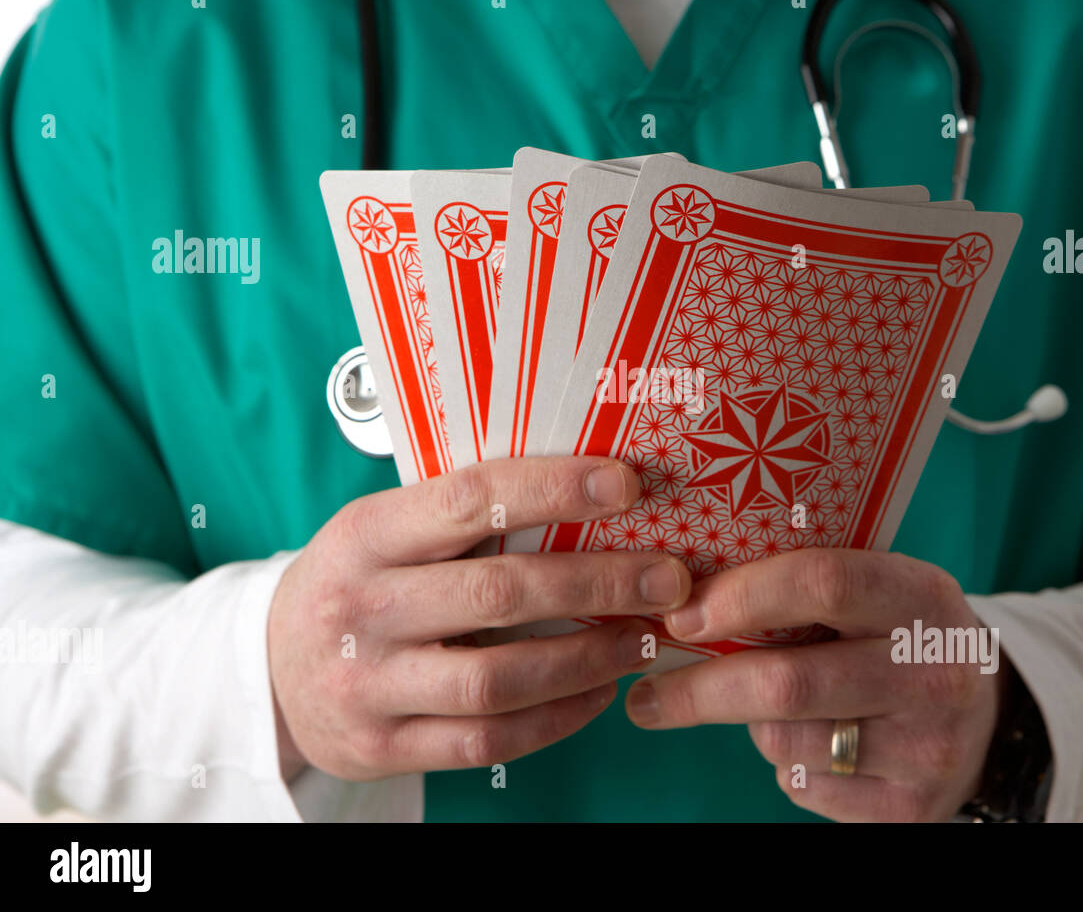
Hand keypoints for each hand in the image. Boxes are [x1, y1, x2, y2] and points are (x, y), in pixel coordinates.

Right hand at [268, 456, 689, 781]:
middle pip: (498, 594)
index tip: (625, 484)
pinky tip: (598, 691)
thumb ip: (460, 518)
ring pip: (497, 678)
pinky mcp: (382, 747)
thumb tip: (587, 491)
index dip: (554, 489)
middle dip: (597, 583)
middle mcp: (362, 608)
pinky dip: (556, 719)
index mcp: (364, 535)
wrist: (267, 672)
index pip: (470, 500)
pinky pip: (487, 741)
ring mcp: (367, 686)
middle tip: (668, 577)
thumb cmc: (355, 583)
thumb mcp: (383, 532)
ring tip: (644, 638)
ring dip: (587, 658)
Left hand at [624, 548, 1006, 820]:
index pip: (823, 582)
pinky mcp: (908, 808)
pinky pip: (803, 787)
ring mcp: (927, 748)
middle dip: (701, 690)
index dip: (741, 596)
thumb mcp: (876, 591)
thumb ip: (802, 585)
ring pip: (785, 741)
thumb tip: (680, 596)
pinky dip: (783, 764)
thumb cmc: (895, 636)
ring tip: (760, 705)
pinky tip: (807, 740)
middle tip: (647, 693)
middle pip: (789, 682)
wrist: (984, 717)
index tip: (681, 616)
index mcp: (922, 598)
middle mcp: (934, 673)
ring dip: (749, 724)